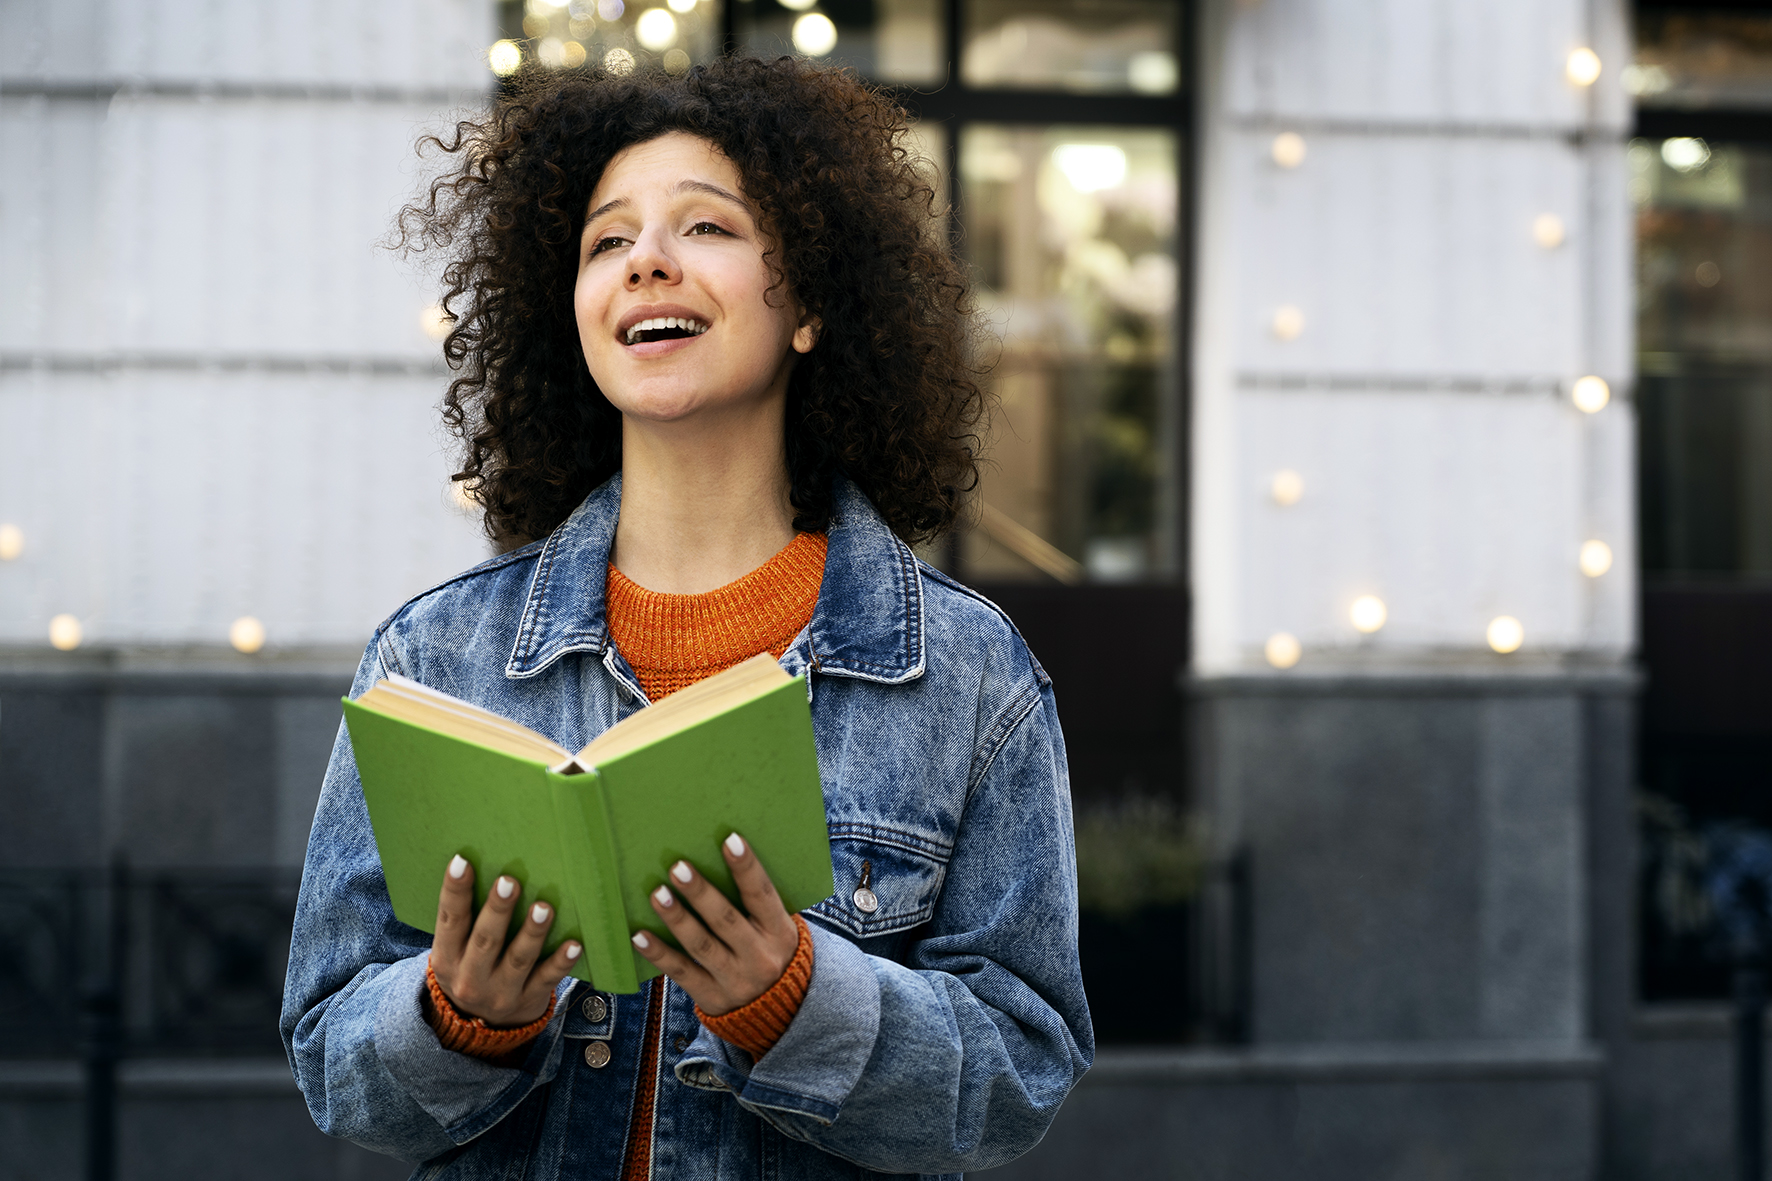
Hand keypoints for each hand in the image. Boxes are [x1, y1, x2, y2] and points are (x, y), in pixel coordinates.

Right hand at [427, 854, 581, 1026]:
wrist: (480, 1030)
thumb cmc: (472, 968)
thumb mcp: (455, 951)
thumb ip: (467, 921)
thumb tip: (488, 862)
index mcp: (448, 957)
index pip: (450, 920)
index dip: (454, 891)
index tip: (462, 862)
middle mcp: (471, 977)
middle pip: (485, 941)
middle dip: (498, 911)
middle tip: (509, 882)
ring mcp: (501, 992)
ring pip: (518, 960)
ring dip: (532, 933)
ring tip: (543, 908)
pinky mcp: (529, 1000)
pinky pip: (547, 979)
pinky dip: (561, 962)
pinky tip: (575, 944)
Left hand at [631, 832, 798, 1015]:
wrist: (780, 1009)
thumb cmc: (770, 950)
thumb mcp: (776, 928)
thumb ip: (755, 902)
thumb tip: (717, 855)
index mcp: (780, 932)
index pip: (762, 895)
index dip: (747, 868)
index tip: (730, 839)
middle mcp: (760, 957)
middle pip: (726, 920)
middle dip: (701, 893)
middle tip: (678, 867)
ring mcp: (735, 980)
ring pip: (701, 946)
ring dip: (677, 918)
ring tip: (657, 894)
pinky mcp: (712, 997)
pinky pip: (682, 973)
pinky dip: (659, 954)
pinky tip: (639, 936)